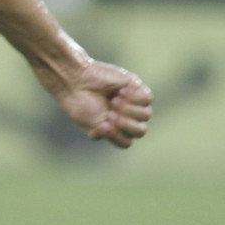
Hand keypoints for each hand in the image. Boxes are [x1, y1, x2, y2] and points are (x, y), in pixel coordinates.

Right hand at [35, 58, 153, 148]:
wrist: (77, 82)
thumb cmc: (81, 105)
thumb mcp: (93, 127)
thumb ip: (111, 134)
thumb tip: (123, 127)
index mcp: (115, 130)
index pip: (127, 141)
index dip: (117, 136)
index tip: (103, 125)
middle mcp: (126, 118)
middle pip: (140, 131)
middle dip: (126, 124)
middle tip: (111, 113)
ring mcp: (132, 103)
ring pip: (146, 115)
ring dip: (130, 110)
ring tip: (114, 101)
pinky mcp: (135, 87)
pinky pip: (147, 99)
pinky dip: (134, 98)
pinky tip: (121, 92)